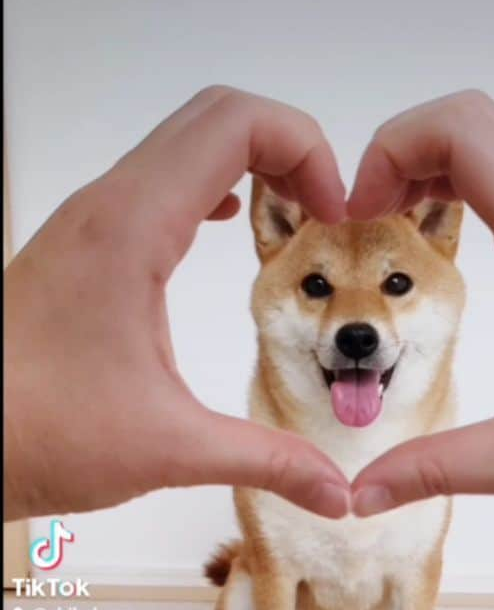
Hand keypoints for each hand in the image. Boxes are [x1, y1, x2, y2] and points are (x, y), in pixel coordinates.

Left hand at [4, 86, 350, 521]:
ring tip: (291, 220)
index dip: (305, 151)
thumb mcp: (170, 448)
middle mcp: (108, 206)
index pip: (236, 125)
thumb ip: (267, 462)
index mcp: (133, 229)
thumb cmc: (39, 433)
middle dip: (288, 148)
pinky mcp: (83, 246)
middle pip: (216, 117)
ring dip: (249, 162)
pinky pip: (156, 180)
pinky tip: (226, 225)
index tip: (334, 216)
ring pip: (183, 142)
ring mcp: (90, 221)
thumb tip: (338, 492)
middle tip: (324, 213)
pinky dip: (209, 184)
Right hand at [348, 90, 493, 514]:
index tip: (357, 212)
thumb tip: (367, 489)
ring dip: (433, 168)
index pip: (462, 133)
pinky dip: (467, 190)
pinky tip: (446, 248)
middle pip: (474, 123)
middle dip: (401, 151)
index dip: (390, 152)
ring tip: (391, 225)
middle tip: (363, 213)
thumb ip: (440, 467)